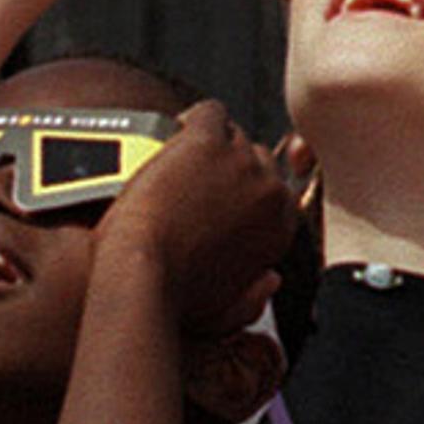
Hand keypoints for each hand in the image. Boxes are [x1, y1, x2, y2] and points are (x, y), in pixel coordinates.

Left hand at [102, 103, 301, 338]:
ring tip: (177, 163)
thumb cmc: (177, 300)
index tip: (219, 196)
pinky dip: (192, 119)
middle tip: (193, 181)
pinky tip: (170, 136)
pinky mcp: (207, 140)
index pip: (273, 191)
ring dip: (208, 146)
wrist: (142, 276)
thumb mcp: (229, 311)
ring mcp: (241, 160)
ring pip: (231, 135)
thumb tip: (271, 280)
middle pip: (255, 159)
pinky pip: (209, 112)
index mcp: (281, 226)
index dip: (243, 191)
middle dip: (227, 168)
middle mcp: (270, 189)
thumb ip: (256, 296)